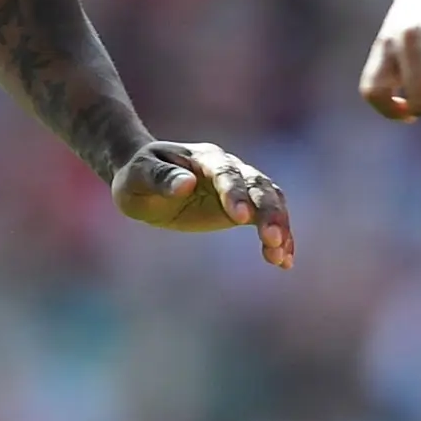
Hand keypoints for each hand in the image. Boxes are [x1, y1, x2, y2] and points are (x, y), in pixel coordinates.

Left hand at [110, 141, 292, 268]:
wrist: (143, 179)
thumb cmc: (136, 176)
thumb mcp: (138, 176)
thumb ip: (160, 178)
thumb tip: (186, 184)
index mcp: (203, 158)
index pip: (225, 172)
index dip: (234, 192)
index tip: (240, 218)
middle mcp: (227, 168)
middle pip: (258, 185)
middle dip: (268, 211)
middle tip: (272, 239)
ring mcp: (238, 187)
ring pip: (270, 200)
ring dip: (279, 225)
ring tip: (280, 257)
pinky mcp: (242, 208)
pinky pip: (266, 219)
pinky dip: (279, 238)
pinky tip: (284, 262)